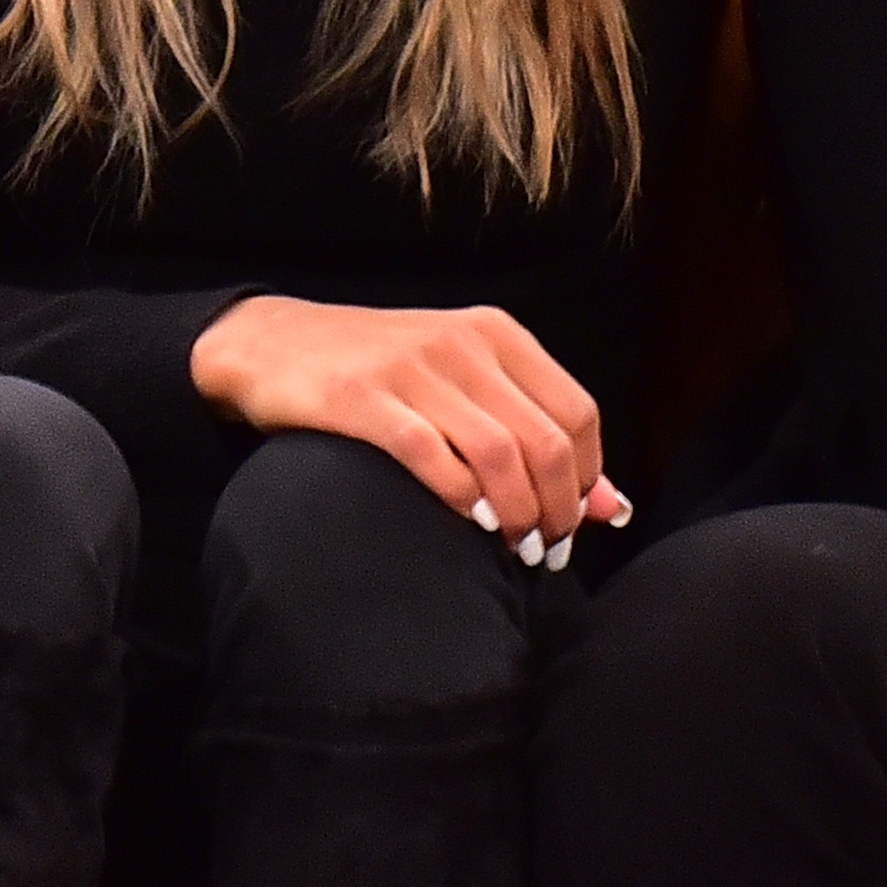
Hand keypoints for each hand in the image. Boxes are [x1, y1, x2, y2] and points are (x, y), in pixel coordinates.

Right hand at [189, 296, 631, 566]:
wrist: (274, 342)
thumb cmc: (380, 372)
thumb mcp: (464, 381)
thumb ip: (535, 432)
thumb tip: (612, 507)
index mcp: (497, 335)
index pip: (577, 414)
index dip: (586, 479)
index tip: (573, 522)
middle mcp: (463, 345)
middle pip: (546, 441)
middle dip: (558, 509)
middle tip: (546, 551)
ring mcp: (411, 369)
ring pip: (499, 453)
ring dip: (517, 514)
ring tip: (513, 549)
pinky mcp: (361, 398)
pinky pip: (430, 456)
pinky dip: (460, 499)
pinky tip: (468, 524)